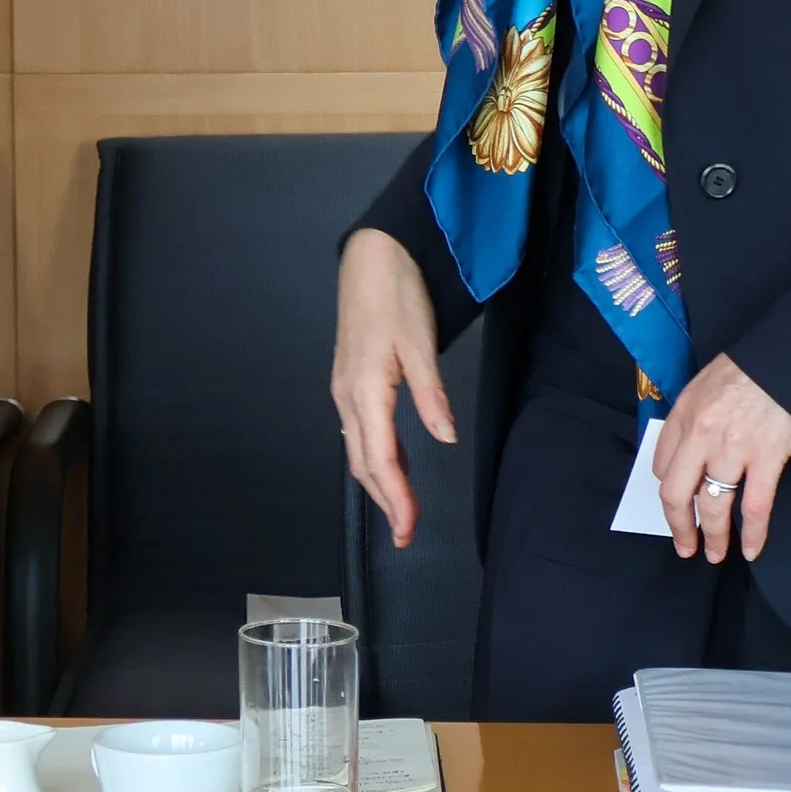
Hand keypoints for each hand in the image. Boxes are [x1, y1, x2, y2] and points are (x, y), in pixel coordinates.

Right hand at [331, 228, 456, 550]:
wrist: (371, 257)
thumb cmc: (395, 294)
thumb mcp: (420, 343)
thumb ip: (432, 394)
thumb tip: (445, 438)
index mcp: (365, 390)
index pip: (380, 459)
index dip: (396, 499)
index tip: (409, 530)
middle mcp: (348, 395)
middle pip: (363, 463)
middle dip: (384, 501)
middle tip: (406, 535)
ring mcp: (345, 388)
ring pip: (359, 449)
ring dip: (379, 481)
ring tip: (401, 509)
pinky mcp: (351, 380)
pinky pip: (361, 430)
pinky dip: (378, 454)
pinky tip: (398, 462)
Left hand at [653, 351, 790, 565]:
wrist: (790, 356)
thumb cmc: (751, 365)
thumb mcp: (705, 383)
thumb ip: (690, 417)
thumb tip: (679, 454)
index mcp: (685, 415)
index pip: (662, 465)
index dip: (668, 489)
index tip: (676, 504)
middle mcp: (702, 436)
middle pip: (678, 494)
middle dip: (679, 527)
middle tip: (684, 546)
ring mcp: (734, 449)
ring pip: (714, 506)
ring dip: (713, 537)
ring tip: (715, 554)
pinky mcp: (767, 458)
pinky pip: (756, 507)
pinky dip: (754, 534)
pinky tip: (753, 550)